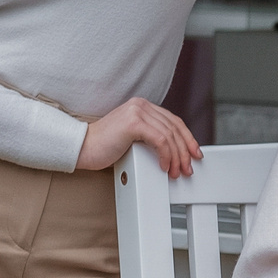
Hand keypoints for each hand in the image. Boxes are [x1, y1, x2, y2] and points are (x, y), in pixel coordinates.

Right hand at [78, 97, 199, 177]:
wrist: (82, 148)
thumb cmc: (105, 147)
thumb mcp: (134, 138)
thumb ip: (152, 136)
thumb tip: (177, 151)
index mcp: (142, 106)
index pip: (174, 122)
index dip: (188, 139)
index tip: (195, 154)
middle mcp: (141, 105)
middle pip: (175, 129)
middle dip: (185, 152)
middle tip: (187, 169)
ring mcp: (137, 111)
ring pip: (170, 136)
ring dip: (176, 157)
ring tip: (175, 172)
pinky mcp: (133, 122)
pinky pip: (161, 141)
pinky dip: (166, 155)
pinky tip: (164, 166)